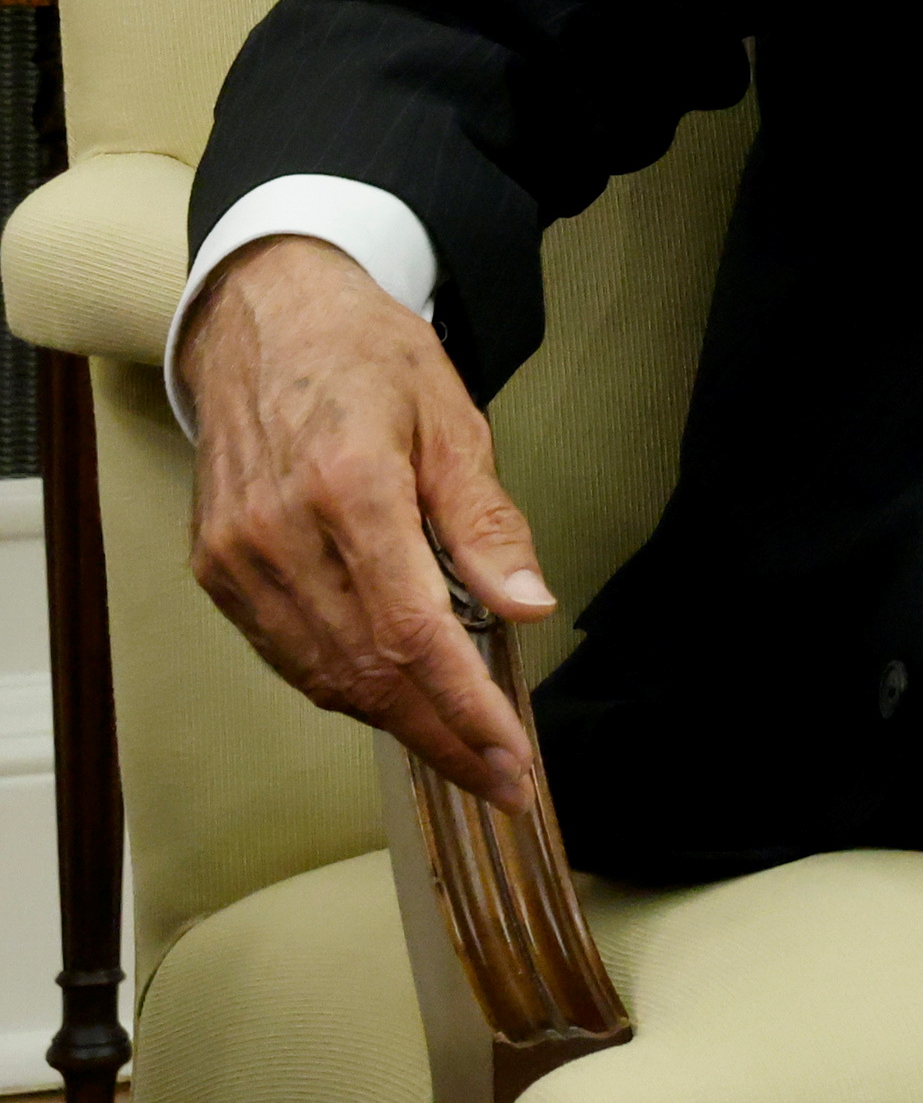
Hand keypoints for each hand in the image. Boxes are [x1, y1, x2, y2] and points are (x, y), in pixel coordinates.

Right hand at [173, 235, 552, 810]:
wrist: (265, 321)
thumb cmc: (369, 360)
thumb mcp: (454, 420)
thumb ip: (487, 521)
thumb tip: (528, 605)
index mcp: (350, 489)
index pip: (415, 632)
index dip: (465, 708)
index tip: (512, 756)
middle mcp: (280, 533)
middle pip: (366, 669)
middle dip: (441, 737)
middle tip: (503, 781)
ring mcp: (236, 555)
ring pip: (321, 673)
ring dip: (395, 722)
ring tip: (462, 753)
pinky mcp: (216, 566)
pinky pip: (285, 651)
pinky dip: (343, 685)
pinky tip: (395, 701)